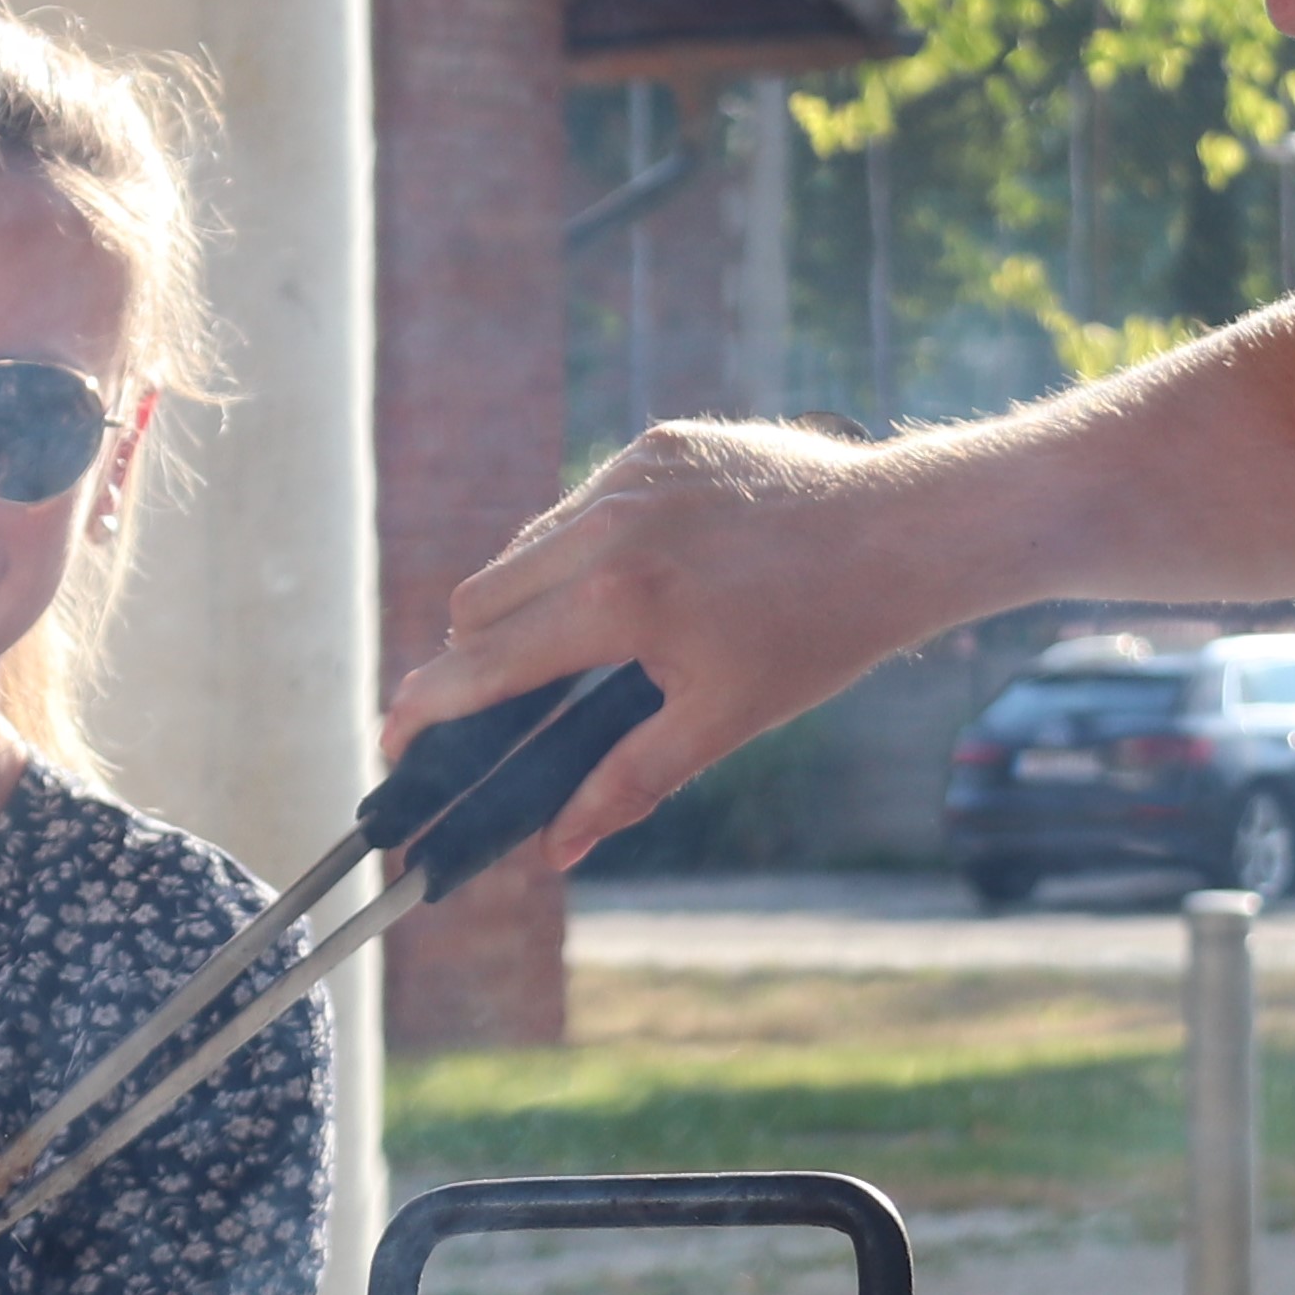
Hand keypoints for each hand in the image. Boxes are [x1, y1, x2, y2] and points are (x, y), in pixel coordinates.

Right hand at [379, 418, 982, 873]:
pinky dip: (583, 549)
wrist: (900, 532)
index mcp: (619, 601)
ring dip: (528, 601)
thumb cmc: (818, 635)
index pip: (484, 661)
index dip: (427, 706)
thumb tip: (552, 850)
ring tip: (582, 644)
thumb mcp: (720, 722)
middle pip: (480, 600)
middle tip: (503, 703)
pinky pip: (581, 504)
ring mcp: (629, 474)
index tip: (394, 738)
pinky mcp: (656, 444)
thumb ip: (623, 784)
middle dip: (476, 657)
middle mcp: (608, 523)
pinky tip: (639, 580)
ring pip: (526, 547)